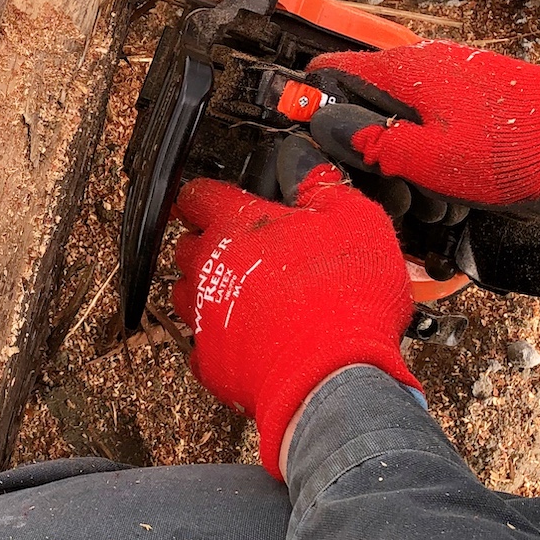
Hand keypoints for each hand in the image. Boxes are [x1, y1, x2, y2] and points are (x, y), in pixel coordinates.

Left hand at [171, 165, 415, 479]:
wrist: (336, 375)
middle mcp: (208, 266)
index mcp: (235, 224)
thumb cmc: (346, 298)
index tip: (208, 198)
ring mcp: (203, 315)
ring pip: (185, 294)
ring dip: (206, 291)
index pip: (198, 195)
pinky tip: (245, 342)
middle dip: (206, 243)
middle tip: (239, 250)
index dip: (204, 195)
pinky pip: (199, 347)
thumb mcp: (355, 220)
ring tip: (242, 296)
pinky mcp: (210, 361)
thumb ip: (323, 186)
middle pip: (185, 245)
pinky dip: (218, 343)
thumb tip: (307, 164)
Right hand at [309, 42, 539, 205]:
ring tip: (404, 175)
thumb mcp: (436, 161)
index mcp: (405, 72)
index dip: (305, 98)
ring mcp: (448, 72)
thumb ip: (378, 146)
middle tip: (359, 168)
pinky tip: (436, 165)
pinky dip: (419, 134)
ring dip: (389, 136)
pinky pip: (424, 109)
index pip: (330, 68)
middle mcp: (423, 63)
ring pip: (394, 103)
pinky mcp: (469, 87)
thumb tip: (331, 131)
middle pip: (360, 90)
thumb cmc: (521, 145)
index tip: (295, 123)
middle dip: (352, 128)